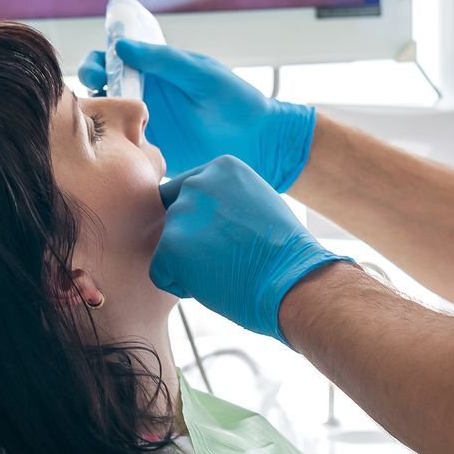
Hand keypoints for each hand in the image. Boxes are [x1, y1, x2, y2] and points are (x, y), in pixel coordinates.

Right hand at [77, 40, 316, 190]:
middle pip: (102, 88)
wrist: (260, 144)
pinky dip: (110, 146)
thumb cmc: (236, 101)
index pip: (115, 59)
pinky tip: (112, 146)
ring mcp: (145, 125)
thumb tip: (122, 46)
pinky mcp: (150, 152)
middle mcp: (144, 96)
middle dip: (91, 86)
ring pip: (107, 118)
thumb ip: (164, 60)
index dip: (99, 60)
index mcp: (155, 71)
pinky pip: (120, 148)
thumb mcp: (201, 74)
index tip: (98, 66)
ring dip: (97, 116)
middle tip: (96, 90)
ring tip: (99, 118)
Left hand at [152, 156, 348, 344]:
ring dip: (190, 263)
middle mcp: (197, 183)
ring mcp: (182, 215)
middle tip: (231, 257)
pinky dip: (181, 286)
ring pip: (168, 246)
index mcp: (220, 167)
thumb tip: (200, 210)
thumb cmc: (282, 251)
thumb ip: (224, 198)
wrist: (292, 280)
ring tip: (226, 270)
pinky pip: (161, 272)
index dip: (206, 224)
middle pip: (176, 219)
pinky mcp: (170, 247)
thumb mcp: (256, 202)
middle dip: (195, 242)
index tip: (233, 238)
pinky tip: (214, 285)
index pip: (187, 193)